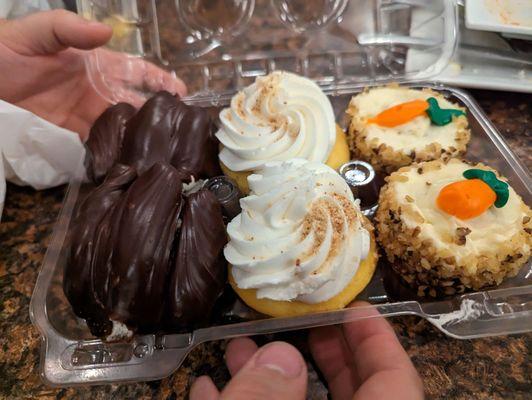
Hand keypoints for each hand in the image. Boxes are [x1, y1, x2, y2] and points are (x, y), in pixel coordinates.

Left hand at [0, 10, 185, 139]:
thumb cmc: (3, 51)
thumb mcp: (35, 32)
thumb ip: (69, 29)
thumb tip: (107, 31)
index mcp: (96, 64)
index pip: (137, 72)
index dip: (160, 80)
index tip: (183, 93)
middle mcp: (97, 91)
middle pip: (136, 104)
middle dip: (159, 116)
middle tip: (182, 132)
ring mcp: (85, 116)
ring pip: (122, 128)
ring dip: (140, 138)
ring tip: (163, 152)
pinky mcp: (69, 135)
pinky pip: (97, 146)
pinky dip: (113, 153)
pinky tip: (130, 161)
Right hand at [190, 302, 423, 399]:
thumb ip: (269, 399)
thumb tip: (277, 358)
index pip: (396, 380)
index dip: (378, 339)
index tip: (356, 306)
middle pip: (350, 391)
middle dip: (320, 350)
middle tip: (300, 317)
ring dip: (266, 377)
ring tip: (237, 347)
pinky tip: (208, 387)